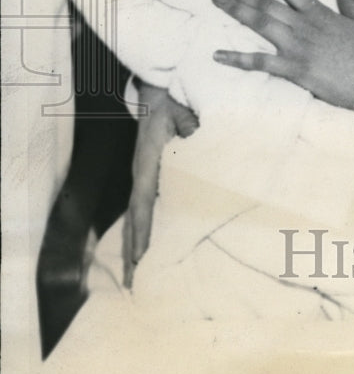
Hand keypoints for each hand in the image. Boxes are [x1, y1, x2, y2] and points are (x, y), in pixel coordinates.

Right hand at [122, 84, 198, 288]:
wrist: (156, 87)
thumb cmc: (172, 99)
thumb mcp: (183, 110)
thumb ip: (192, 128)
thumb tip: (201, 145)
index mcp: (148, 163)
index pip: (142, 205)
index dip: (141, 234)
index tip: (139, 260)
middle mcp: (141, 174)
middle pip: (134, 219)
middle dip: (132, 253)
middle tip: (132, 286)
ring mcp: (142, 175)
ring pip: (136, 216)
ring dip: (134, 246)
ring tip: (133, 277)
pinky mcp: (148, 174)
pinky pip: (143, 207)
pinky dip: (141, 230)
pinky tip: (144, 247)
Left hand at [212, 0, 353, 111]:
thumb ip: (348, 1)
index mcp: (321, 13)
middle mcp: (306, 26)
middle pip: (267, 4)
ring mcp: (299, 48)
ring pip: (261, 24)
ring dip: (236, 12)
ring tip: (217, 3)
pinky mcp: (296, 70)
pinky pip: (261, 62)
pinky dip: (238, 59)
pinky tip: (218, 55)